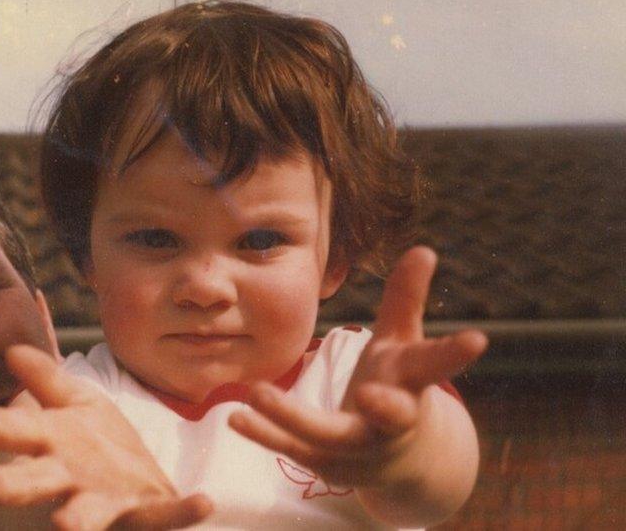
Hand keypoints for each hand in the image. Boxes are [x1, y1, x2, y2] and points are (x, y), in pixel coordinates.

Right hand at [0, 345, 211, 530]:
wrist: (141, 485)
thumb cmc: (98, 448)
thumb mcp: (75, 407)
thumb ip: (47, 381)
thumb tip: (13, 348)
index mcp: (54, 445)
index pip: (15, 430)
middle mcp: (72, 478)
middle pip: (34, 481)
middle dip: (7, 483)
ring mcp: (107, 502)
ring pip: (87, 513)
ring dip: (80, 518)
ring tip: (66, 524)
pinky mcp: (146, 514)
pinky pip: (165, 516)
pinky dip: (183, 512)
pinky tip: (202, 500)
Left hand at [228, 247, 484, 522]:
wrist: (400, 462)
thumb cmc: (398, 387)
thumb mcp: (402, 345)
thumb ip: (406, 301)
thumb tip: (423, 248)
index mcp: (412, 385)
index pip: (435, 366)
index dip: (454, 353)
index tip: (477, 339)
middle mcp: (391, 422)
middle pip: (389, 416)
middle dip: (383, 408)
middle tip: (368, 393)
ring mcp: (360, 449)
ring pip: (328, 437)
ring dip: (291, 418)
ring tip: (257, 393)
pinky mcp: (328, 465)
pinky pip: (294, 450)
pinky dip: (265, 435)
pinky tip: (236, 418)